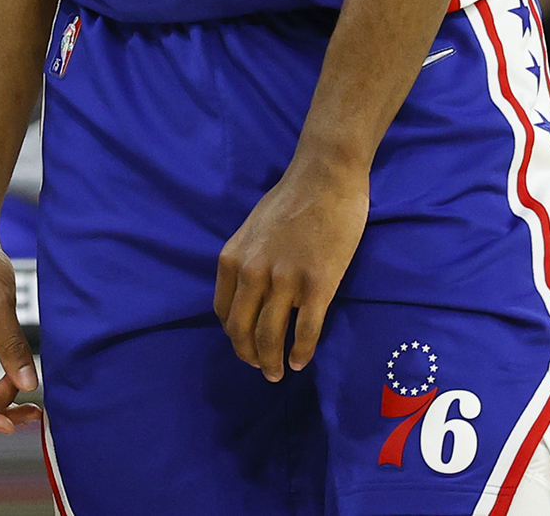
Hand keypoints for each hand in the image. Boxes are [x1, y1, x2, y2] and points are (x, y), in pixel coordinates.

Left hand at [214, 156, 369, 380]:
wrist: (325, 178)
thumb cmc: (290, 199)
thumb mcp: (252, 230)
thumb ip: (247, 261)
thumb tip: (249, 291)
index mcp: (233, 258)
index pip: (224, 312)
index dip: (234, 336)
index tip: (246, 346)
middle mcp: (252, 272)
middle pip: (242, 331)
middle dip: (250, 356)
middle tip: (262, 370)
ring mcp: (285, 280)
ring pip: (271, 336)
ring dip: (273, 362)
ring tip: (279, 372)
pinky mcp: (317, 285)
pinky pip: (305, 331)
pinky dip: (301, 352)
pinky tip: (301, 360)